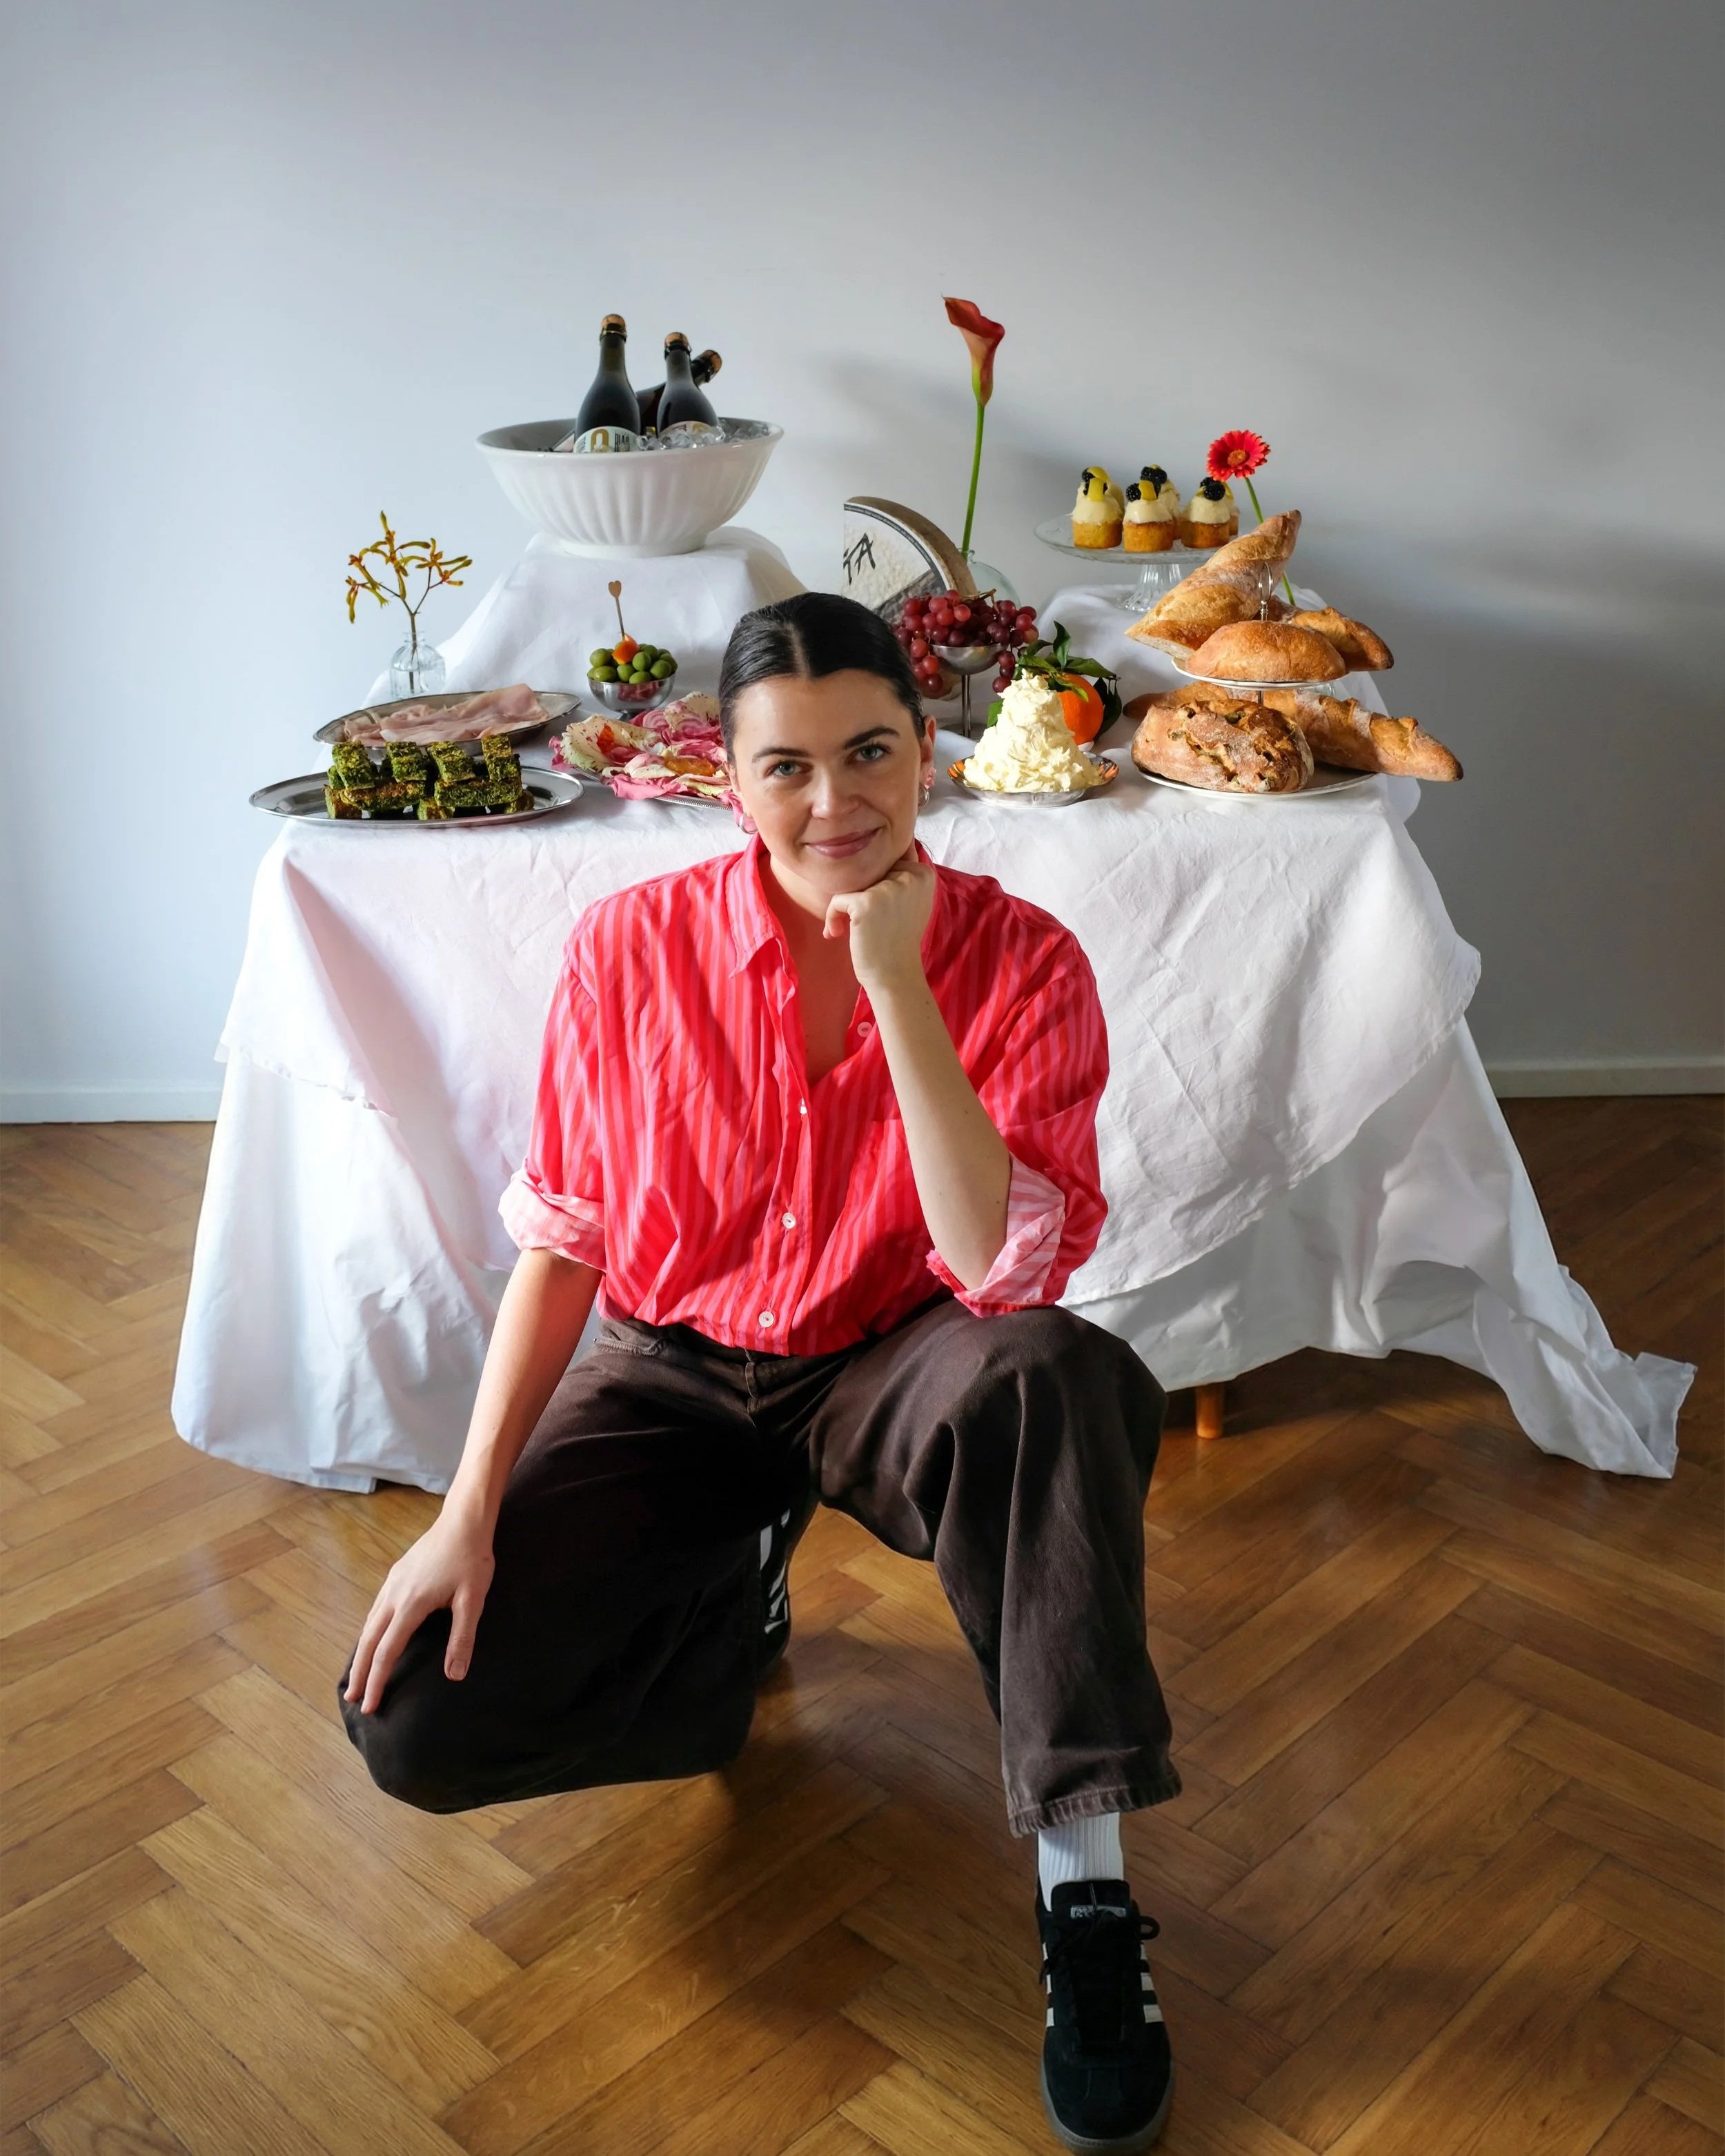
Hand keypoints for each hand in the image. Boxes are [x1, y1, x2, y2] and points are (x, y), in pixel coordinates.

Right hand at [342, 1506, 495, 1713]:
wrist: (463, 1520)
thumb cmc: (471, 1559)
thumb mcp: (473, 1600)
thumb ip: (462, 1638)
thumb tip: (454, 1676)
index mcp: (411, 1604)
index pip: (387, 1652)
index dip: (377, 1681)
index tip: (369, 1705)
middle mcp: (394, 1595)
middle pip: (369, 1640)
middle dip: (360, 1672)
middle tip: (352, 1698)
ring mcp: (392, 1583)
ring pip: (369, 1624)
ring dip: (362, 1652)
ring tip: (357, 1675)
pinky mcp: (396, 1574)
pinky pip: (375, 1609)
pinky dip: (369, 1631)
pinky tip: (373, 1637)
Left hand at [823, 849, 934, 991]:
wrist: (895, 975)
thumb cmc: (898, 941)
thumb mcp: (912, 902)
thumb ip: (902, 876)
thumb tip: (878, 850)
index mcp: (923, 873)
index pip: (886, 861)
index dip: (874, 885)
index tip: (876, 912)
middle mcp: (909, 876)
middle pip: (867, 870)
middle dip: (858, 895)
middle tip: (862, 923)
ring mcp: (888, 888)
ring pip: (850, 884)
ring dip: (843, 908)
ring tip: (847, 930)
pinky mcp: (866, 902)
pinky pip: (837, 900)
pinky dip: (831, 917)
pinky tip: (836, 934)